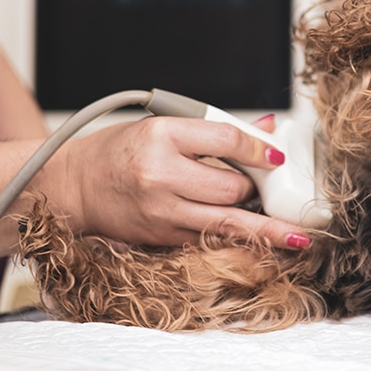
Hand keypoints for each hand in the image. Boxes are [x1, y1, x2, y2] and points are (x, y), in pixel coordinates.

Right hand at [53, 114, 310, 249]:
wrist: (73, 186)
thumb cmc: (120, 151)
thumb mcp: (164, 126)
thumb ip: (217, 130)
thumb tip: (268, 128)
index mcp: (162, 136)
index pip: (227, 140)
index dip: (260, 149)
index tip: (277, 156)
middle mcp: (161, 175)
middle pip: (232, 187)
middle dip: (257, 188)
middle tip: (271, 187)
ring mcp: (161, 211)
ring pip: (227, 223)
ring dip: (265, 229)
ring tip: (297, 237)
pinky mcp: (161, 237)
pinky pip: (209, 239)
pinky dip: (237, 239)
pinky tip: (262, 244)